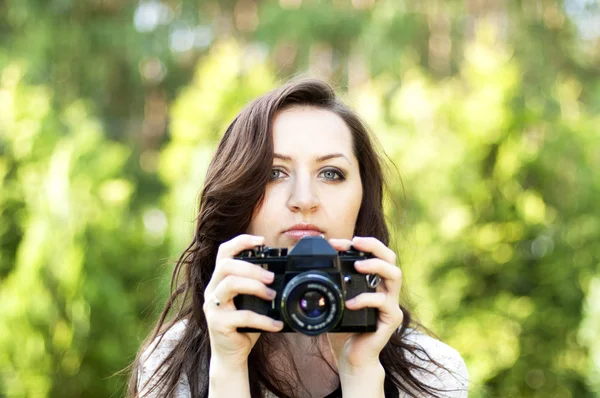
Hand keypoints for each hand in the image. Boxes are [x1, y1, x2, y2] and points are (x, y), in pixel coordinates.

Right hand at [203, 234, 283, 367]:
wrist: (231, 355)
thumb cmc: (243, 326)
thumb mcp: (249, 302)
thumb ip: (257, 287)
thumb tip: (282, 274)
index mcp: (219, 280)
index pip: (223, 252)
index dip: (240, 242)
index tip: (260, 241)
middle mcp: (212, 290)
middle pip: (226, 265)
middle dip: (251, 267)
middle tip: (271, 278)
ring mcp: (212, 307)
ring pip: (230, 284)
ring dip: (255, 286)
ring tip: (272, 295)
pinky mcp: (217, 324)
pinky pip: (242, 315)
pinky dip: (263, 319)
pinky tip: (275, 324)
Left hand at [326, 236, 403, 371]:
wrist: (354, 355)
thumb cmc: (345, 326)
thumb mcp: (337, 300)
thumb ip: (333, 284)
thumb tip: (312, 266)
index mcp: (374, 281)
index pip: (373, 254)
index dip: (358, 244)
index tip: (336, 243)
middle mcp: (386, 288)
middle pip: (390, 257)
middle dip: (374, 245)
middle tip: (356, 242)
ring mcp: (391, 302)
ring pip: (395, 274)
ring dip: (376, 265)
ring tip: (358, 265)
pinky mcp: (392, 318)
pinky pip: (382, 302)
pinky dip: (365, 299)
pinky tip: (351, 303)